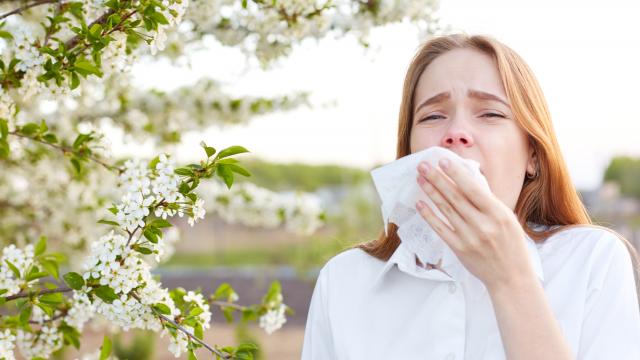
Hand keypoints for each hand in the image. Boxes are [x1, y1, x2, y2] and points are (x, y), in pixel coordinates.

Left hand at [414, 158, 535, 290]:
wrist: (511, 277)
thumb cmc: (511, 244)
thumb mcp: (507, 219)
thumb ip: (488, 202)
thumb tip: (466, 180)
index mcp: (498, 214)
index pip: (473, 189)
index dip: (456, 174)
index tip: (443, 161)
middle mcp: (483, 225)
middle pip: (455, 197)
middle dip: (437, 178)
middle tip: (423, 165)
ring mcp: (470, 238)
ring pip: (446, 210)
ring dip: (431, 192)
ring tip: (420, 178)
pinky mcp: (459, 249)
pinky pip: (440, 229)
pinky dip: (429, 215)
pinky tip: (420, 204)